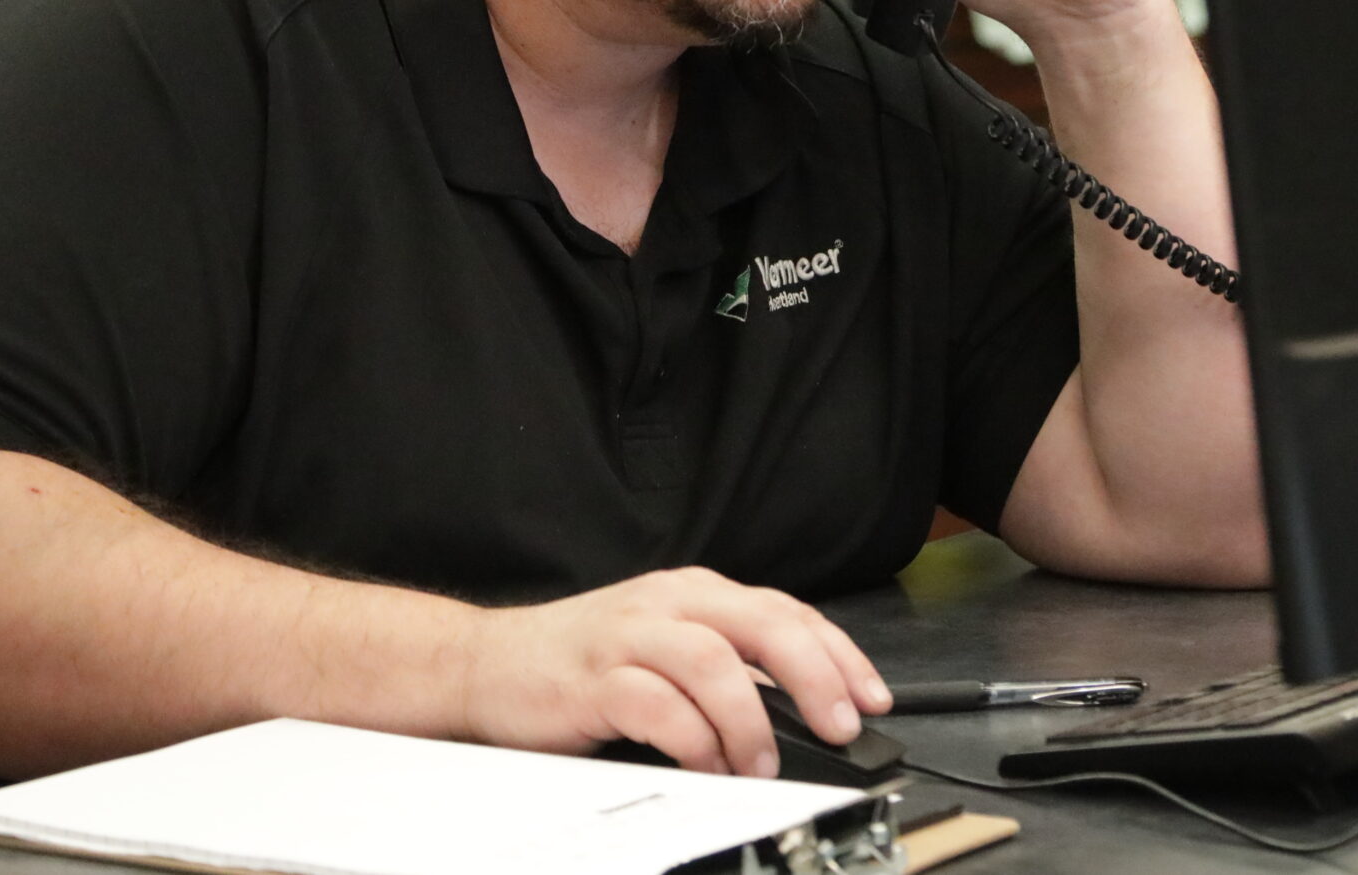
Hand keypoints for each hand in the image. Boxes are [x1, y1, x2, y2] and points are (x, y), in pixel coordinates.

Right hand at [461, 567, 890, 776]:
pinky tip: (705, 764)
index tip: (873, 697)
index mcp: (695, 593)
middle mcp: (668, 603)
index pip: (786, 612)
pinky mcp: (592, 678)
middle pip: (763, 623)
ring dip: (751, 719)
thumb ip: (728, 668)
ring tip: (763, 764)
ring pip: (714, 660)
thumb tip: (805, 713)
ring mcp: (628, 636)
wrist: (484, 664)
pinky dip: (692, 738)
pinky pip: (656, 703)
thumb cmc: (581, 665)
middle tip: (841, 726)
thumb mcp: (666, 648)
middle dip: (815, 677)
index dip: (839, 654)